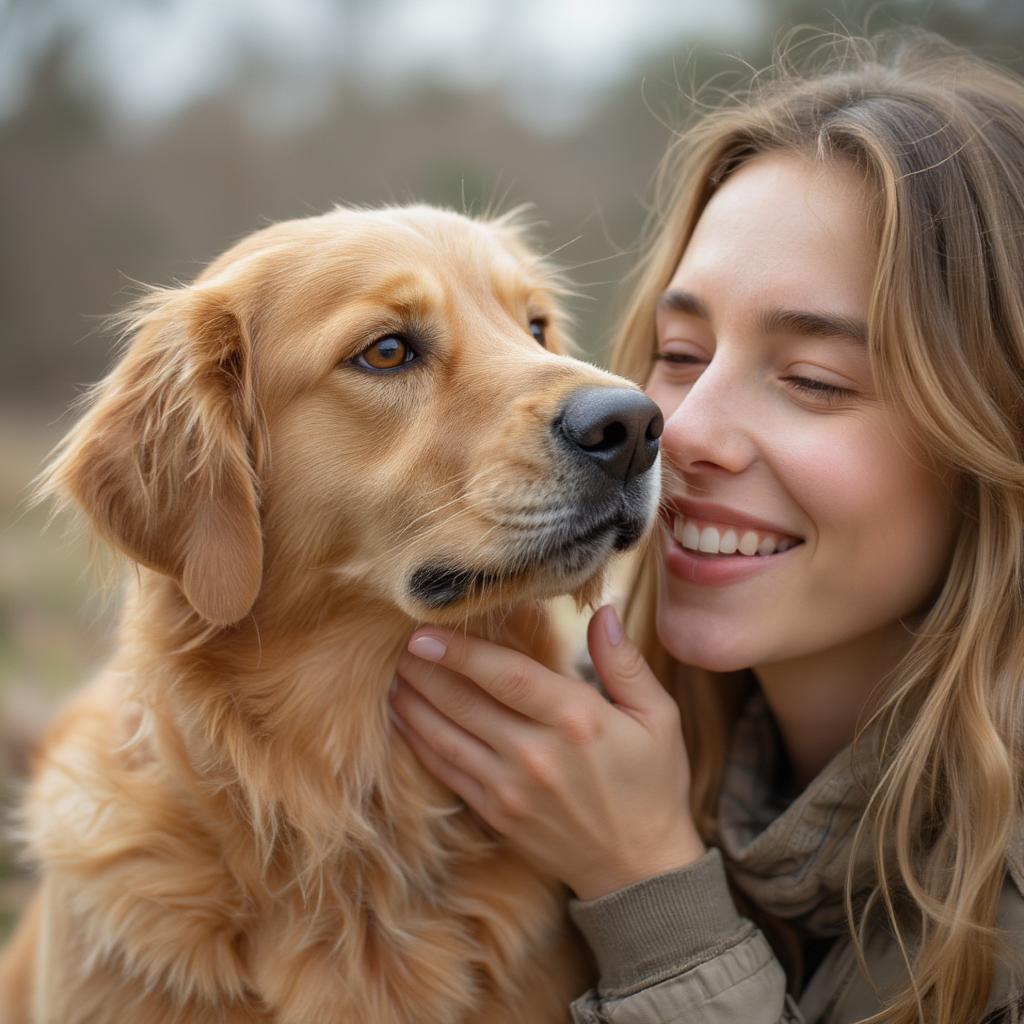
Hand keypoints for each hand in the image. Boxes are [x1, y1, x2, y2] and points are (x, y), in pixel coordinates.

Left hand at [389, 604, 705, 899]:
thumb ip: (624, 662)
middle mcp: (536, 753)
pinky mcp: (496, 814)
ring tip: (390, 672)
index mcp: (576, 719)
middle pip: (463, 701)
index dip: (461, 650)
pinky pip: (446, 771)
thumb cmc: (653, 784)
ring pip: (445, 736)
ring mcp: (510, 788)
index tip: (426, 630)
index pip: (505, 674)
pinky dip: (419, 741)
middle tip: (395, 641)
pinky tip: (403, 717)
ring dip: (412, 702)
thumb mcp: (658, 716)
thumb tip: (601, 611)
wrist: (640, 869)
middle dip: (425, 669)